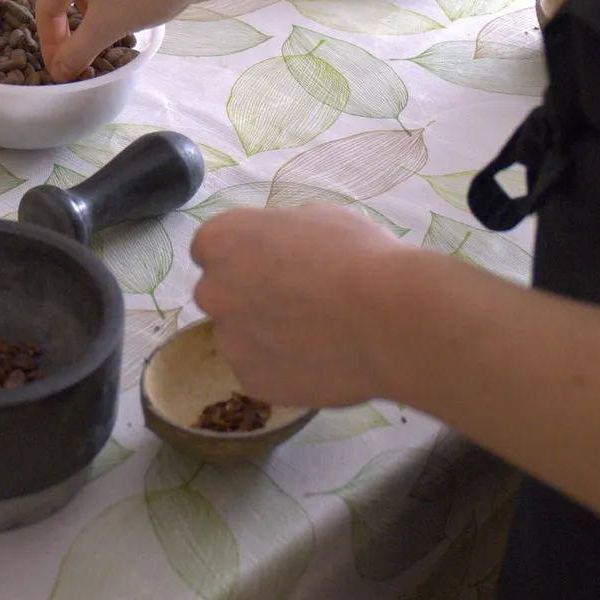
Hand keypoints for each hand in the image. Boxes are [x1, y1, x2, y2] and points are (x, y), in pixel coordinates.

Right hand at [36, 0, 193, 81]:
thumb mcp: (104, 29)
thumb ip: (76, 52)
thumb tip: (59, 71)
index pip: (45, 11)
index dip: (50, 45)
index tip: (62, 68)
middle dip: (68, 27)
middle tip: (79, 52)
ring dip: (89, 12)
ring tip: (106, 31)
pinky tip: (128, 8)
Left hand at [191, 204, 403, 407]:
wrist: (388, 320)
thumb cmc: (355, 256)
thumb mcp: (315, 217)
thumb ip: (279, 232)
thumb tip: (279, 245)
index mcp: (219, 241)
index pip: (212, 248)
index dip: (245, 255)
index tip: (274, 263)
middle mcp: (212, 291)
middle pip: (221, 293)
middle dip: (249, 296)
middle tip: (297, 299)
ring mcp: (229, 341)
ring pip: (239, 336)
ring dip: (264, 334)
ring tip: (314, 334)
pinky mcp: (251, 382)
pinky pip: (260, 370)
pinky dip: (282, 367)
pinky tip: (318, 359)